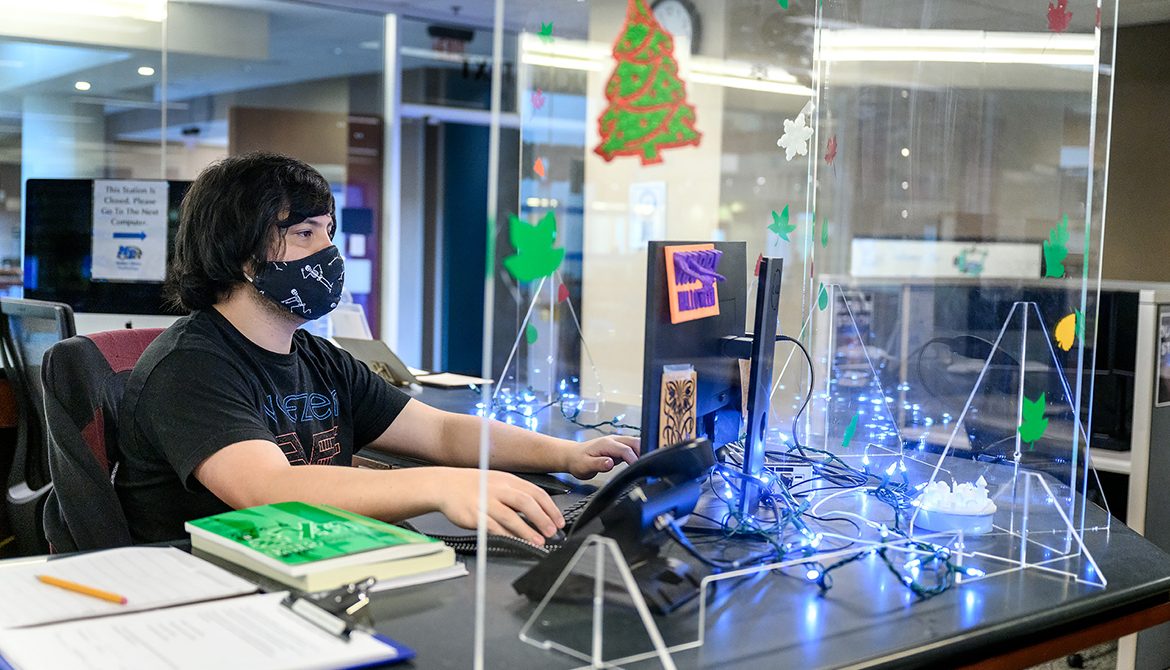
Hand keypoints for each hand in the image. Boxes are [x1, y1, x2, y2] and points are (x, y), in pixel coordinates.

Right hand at [435, 468, 563, 545]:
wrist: (444, 485)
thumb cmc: (473, 486)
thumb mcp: (498, 482)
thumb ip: (516, 494)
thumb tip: (540, 512)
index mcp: (508, 480)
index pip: (535, 492)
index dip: (550, 508)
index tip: (559, 521)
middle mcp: (498, 489)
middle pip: (525, 502)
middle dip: (542, 518)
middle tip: (553, 532)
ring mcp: (484, 501)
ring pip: (510, 516)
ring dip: (526, 530)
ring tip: (539, 541)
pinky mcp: (472, 515)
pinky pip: (491, 527)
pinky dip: (505, 535)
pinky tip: (515, 542)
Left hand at [563, 435, 639, 478]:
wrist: (572, 456)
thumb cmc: (577, 461)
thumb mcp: (585, 466)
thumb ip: (598, 464)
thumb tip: (610, 463)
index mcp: (606, 444)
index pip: (625, 450)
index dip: (634, 459)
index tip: (638, 470)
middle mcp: (613, 441)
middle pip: (635, 442)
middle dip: (644, 453)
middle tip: (647, 468)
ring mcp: (617, 443)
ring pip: (635, 444)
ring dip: (642, 453)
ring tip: (645, 467)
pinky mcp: (618, 448)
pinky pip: (632, 449)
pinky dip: (638, 454)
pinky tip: (639, 464)